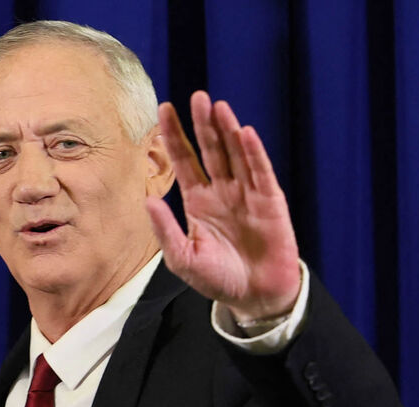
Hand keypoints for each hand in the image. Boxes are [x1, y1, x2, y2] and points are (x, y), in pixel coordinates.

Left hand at [146, 91, 300, 321]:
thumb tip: (147, 200)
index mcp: (198, 200)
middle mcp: (222, 190)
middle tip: (196, 97)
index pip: (184, 160)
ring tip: (218, 107)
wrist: (254, 297)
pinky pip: (261, 173)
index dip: (174, 135)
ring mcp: (247, 193)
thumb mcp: (182, 259)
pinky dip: (254, 153)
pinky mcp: (270, 202)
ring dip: (228, 131)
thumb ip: (165, 230)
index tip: (164, 109)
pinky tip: (244, 133)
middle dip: (202, 124)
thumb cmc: (217, 279)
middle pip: (211, 149)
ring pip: (236, 155)